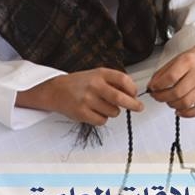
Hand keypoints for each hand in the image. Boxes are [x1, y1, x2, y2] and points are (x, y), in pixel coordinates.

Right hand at [17, 68, 142, 125]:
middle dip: (133, 105)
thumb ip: (114, 82)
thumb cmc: (80, 83)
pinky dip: (103, 119)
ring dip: (113, 112)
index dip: (132, 88)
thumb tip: (133, 94)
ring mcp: (88, 100)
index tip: (135, 94)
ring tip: (102, 106)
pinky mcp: (82, 113)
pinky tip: (95, 112)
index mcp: (100, 73)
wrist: (56, 90)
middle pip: (120, 98)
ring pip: (113, 112)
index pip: (123, 79)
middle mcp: (94, 85)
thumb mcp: (97, 75)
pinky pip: (102, 120)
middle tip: (139, 107)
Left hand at [148, 44, 194, 117]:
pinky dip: (187, 114)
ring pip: (185, 102)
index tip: (152, 87)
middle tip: (156, 96)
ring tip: (167, 101)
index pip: (171, 77)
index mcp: (188, 62)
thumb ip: (163, 73)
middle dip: (162, 97)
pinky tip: (179, 111)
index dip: (158, 85)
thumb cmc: (194, 59)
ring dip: (172, 105)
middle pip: (177, 92)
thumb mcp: (176, 59)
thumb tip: (152, 86)